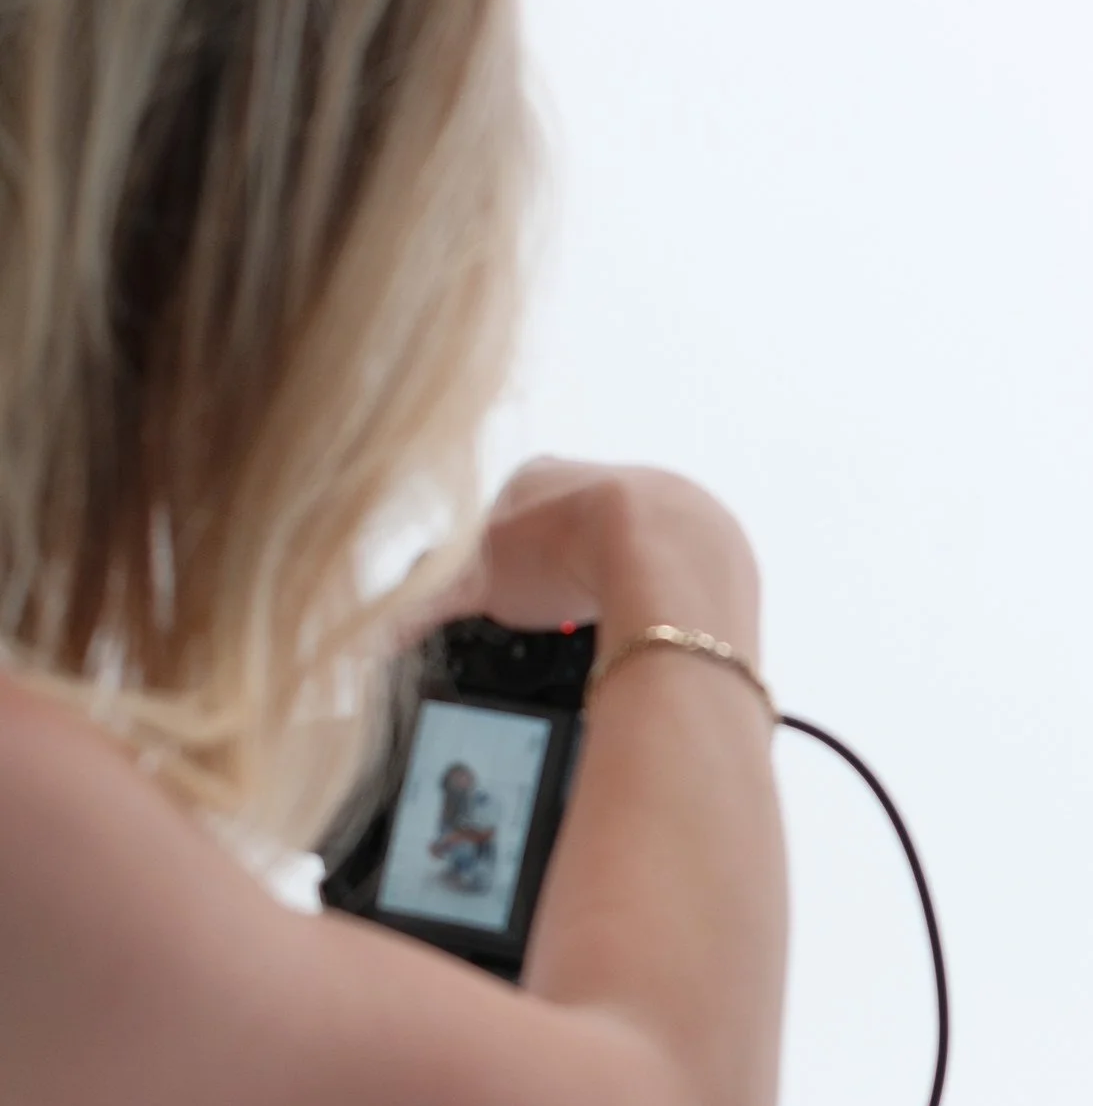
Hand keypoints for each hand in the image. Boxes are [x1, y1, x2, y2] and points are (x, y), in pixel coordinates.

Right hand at [426, 462, 759, 649]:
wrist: (666, 553)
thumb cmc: (569, 551)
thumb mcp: (478, 583)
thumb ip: (423, 605)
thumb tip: (374, 630)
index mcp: (540, 476)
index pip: (502, 519)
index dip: (495, 567)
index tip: (498, 601)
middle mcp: (601, 478)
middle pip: (567, 531)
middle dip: (557, 574)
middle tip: (549, 619)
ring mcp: (659, 504)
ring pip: (624, 548)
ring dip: (609, 582)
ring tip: (596, 624)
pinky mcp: (705, 539)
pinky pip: (671, 571)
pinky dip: (655, 596)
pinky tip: (644, 622)